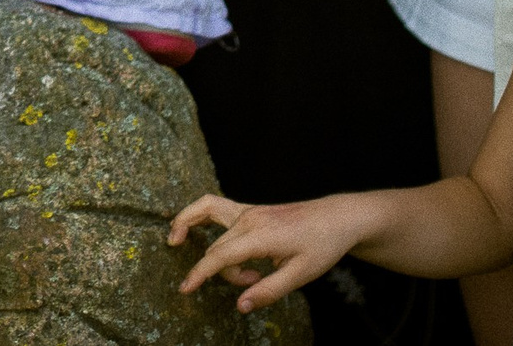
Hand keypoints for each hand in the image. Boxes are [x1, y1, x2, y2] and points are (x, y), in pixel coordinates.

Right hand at [170, 191, 366, 314]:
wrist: (337, 218)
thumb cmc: (322, 246)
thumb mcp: (301, 275)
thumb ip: (268, 291)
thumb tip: (240, 305)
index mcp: (261, 235)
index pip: (220, 255)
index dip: (199, 273)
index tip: (184, 288)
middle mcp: (249, 218)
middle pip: (218, 248)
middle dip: (226, 272)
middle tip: (253, 281)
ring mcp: (248, 210)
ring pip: (206, 213)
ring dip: (188, 223)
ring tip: (175, 240)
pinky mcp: (250, 209)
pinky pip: (216, 207)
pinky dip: (200, 216)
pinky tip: (194, 227)